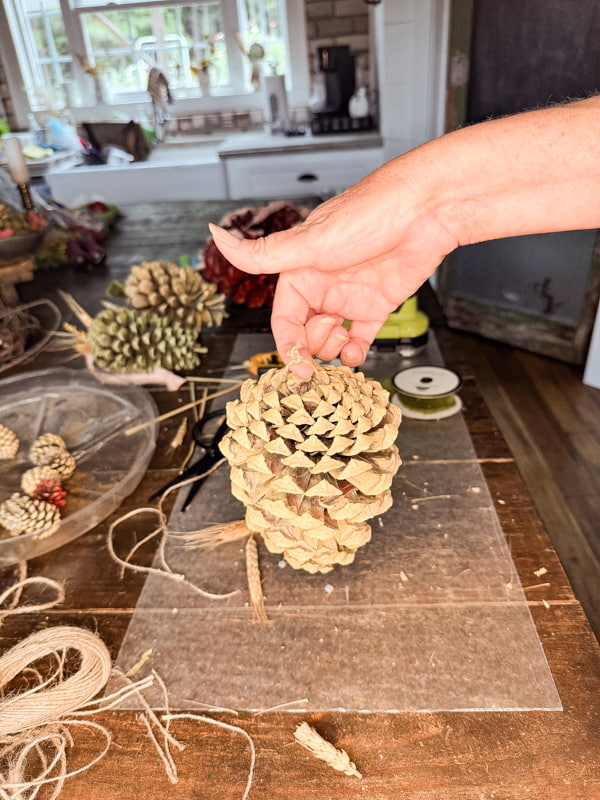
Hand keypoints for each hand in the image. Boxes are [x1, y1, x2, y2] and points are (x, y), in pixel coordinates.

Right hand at [209, 163, 457, 376]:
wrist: (426, 210)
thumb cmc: (369, 214)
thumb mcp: (310, 241)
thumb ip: (264, 254)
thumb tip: (217, 237)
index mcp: (300, 272)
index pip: (284, 320)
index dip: (288, 346)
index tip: (299, 367)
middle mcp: (322, 286)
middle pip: (305, 334)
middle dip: (313, 346)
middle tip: (329, 336)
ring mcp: (349, 296)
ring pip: (330, 340)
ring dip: (333, 351)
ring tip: (344, 339)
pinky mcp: (376, 304)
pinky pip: (359, 338)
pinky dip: (355, 351)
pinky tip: (356, 350)